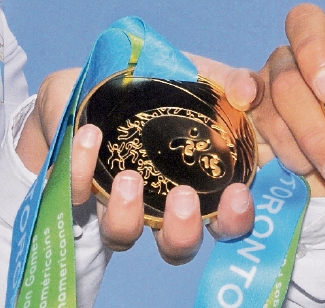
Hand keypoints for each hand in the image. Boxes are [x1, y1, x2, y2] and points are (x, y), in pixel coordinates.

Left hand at [16, 59, 260, 264]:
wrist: (95, 78)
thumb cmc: (162, 84)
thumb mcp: (202, 77)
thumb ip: (232, 81)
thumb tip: (248, 91)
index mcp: (200, 184)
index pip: (227, 222)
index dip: (235, 219)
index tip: (236, 194)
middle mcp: (160, 204)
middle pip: (177, 247)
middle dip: (182, 232)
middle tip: (183, 197)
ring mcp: (118, 201)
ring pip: (122, 236)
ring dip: (126, 215)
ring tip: (127, 178)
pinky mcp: (80, 186)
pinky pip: (76, 192)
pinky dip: (82, 168)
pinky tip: (89, 136)